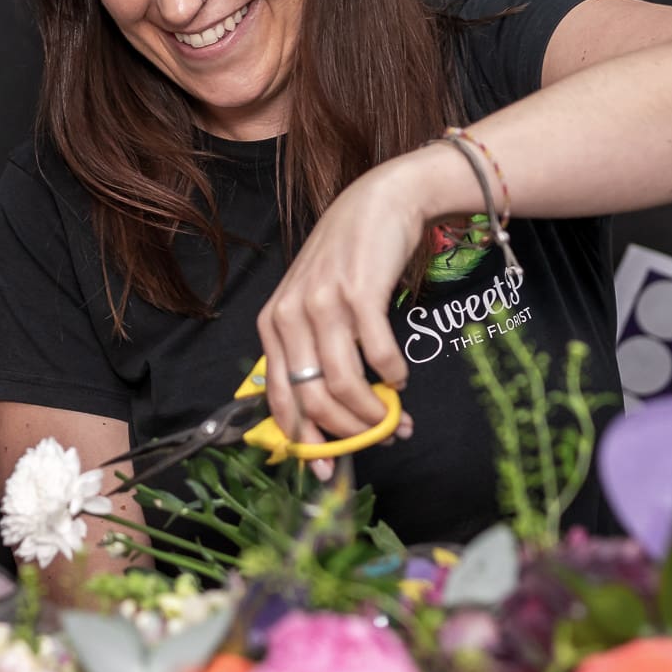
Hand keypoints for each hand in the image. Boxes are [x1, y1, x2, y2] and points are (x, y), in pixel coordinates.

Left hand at [256, 146, 464, 474]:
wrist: (378, 204)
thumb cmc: (346, 262)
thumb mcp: (312, 306)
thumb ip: (312, 354)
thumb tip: (328, 417)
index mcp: (272, 325)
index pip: (280, 399)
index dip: (304, 439)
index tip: (326, 468)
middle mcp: (290, 316)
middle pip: (313, 399)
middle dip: (348, 432)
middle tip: (376, 438)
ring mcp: (324, 303)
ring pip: (343, 384)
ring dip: (372, 412)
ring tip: (393, 417)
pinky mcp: (360, 294)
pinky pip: (379, 355)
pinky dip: (393, 375)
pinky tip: (400, 377)